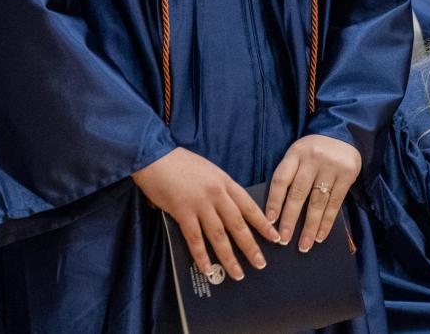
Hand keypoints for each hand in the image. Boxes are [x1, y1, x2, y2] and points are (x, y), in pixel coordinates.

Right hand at [132, 148, 277, 281]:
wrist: (155, 156)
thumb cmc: (180, 163)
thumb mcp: (209, 171)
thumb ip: (220, 188)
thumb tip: (230, 209)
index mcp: (225, 181)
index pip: (249, 206)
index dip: (263, 223)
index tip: (274, 237)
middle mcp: (216, 193)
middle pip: (238, 224)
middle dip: (251, 246)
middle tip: (260, 263)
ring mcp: (200, 203)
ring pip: (219, 235)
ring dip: (229, 257)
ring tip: (238, 273)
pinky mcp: (182, 211)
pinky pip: (195, 239)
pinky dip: (202, 256)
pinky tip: (208, 269)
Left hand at [264, 134, 362, 252]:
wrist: (344, 133)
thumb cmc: (314, 150)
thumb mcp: (298, 154)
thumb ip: (290, 174)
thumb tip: (277, 210)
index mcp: (295, 153)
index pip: (281, 179)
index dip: (273, 202)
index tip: (269, 222)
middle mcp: (312, 159)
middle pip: (298, 194)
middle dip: (290, 220)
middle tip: (284, 241)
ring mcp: (331, 166)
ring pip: (317, 202)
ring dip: (310, 227)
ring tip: (304, 245)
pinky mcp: (347, 174)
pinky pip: (335, 203)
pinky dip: (327, 222)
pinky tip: (321, 235)